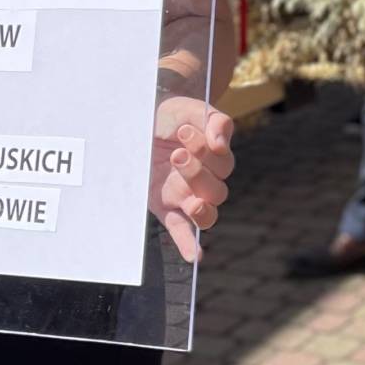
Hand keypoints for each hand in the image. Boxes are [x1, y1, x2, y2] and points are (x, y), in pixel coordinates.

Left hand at [149, 96, 234, 263]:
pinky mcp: (166, 208)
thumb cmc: (172, 115)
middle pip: (217, 190)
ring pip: (207, 213)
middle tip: (176, 154)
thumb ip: (215, 121)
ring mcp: (186, 196)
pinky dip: (189, 244)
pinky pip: (181, 230)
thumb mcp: (191, 109)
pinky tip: (195, 256)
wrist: (143, 119)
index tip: (183, 130)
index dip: (205, 148)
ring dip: (200, 208)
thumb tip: (220, 144)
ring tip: (190, 200)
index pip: (222, 161)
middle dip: (197, 172)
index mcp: (216, 158)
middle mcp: (205, 181)